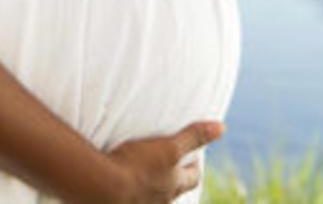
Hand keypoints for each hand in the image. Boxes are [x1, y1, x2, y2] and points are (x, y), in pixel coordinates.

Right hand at [103, 120, 225, 202]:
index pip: (192, 178)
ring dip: (147, 190)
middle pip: (172, 193)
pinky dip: (127, 196)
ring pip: (150, 199)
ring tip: (138, 177)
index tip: (192, 156)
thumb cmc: (137, 166)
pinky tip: (117, 188)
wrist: (100, 188)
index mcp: (173, 185)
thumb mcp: (169, 147)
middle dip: (171, 181)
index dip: (194, 167)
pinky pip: (127, 200)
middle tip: (166, 166)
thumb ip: (194, 137)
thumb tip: (222, 127)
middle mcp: (159, 202)